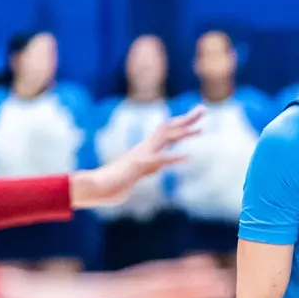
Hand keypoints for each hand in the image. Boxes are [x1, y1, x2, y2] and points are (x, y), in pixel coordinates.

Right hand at [0, 260, 231, 297]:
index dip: (192, 293)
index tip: (217, 290)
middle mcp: (128, 295)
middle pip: (172, 288)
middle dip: (200, 287)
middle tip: (230, 283)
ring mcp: (119, 294)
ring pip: (163, 287)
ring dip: (190, 284)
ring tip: (217, 279)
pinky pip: (141, 294)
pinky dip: (163, 289)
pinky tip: (180, 283)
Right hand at [72, 109, 204, 208]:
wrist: (95, 188)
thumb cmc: (111, 186)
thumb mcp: (133, 177)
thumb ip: (143, 171)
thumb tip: (152, 168)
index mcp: (144, 150)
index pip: (165, 132)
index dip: (180, 124)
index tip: (195, 116)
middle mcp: (145, 148)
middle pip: (168, 129)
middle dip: (186, 120)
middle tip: (203, 110)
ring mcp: (142, 155)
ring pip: (165, 139)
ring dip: (183, 133)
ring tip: (201, 130)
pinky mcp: (140, 166)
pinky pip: (160, 160)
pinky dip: (174, 158)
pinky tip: (188, 157)